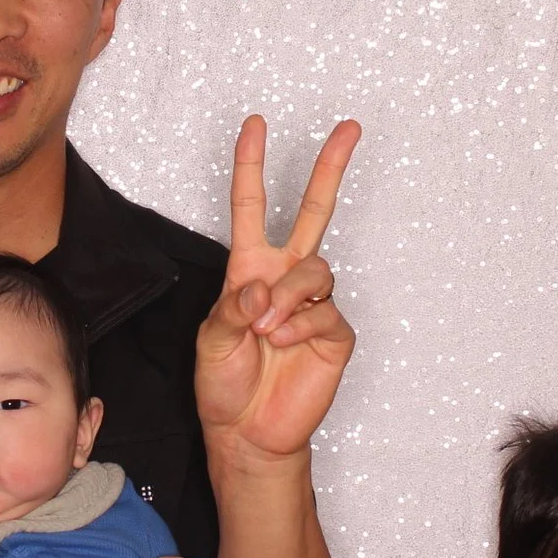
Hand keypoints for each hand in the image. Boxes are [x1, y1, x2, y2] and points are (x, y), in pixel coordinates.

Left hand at [195, 115, 361, 464]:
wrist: (247, 432)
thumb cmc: (224, 384)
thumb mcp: (210, 341)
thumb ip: (231, 309)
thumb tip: (263, 288)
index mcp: (249, 269)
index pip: (251, 207)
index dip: (250, 166)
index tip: (254, 125)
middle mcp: (285, 277)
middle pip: (313, 211)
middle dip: (330, 168)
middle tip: (347, 128)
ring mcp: (313, 303)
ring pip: (316, 268)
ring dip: (288, 295)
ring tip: (266, 328)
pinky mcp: (334, 332)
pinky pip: (325, 311)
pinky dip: (300, 324)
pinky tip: (283, 343)